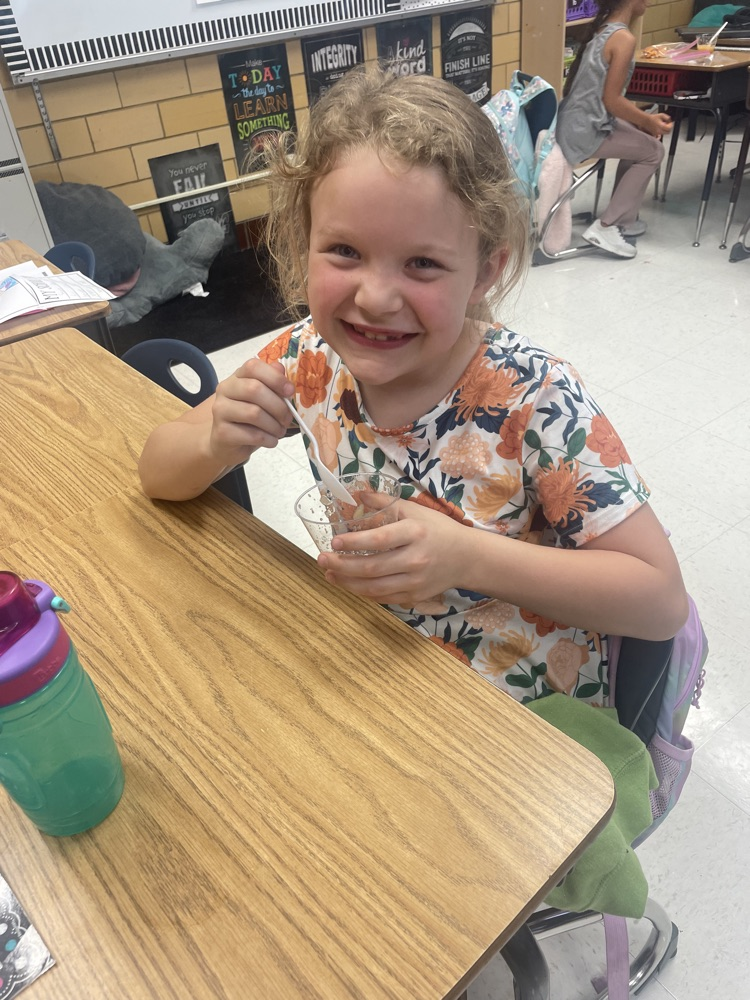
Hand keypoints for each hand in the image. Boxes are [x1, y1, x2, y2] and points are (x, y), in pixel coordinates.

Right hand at [208, 359, 293, 467]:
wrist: (226, 443)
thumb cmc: (248, 419)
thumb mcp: (262, 399)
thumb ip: (272, 383)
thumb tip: (280, 369)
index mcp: (237, 377)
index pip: (253, 367)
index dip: (275, 378)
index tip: (290, 391)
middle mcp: (225, 390)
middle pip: (254, 389)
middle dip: (278, 406)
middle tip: (287, 419)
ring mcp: (220, 411)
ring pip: (254, 413)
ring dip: (274, 425)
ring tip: (280, 432)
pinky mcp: (222, 432)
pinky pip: (252, 435)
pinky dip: (268, 439)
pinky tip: (271, 441)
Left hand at [317, 499, 467, 605]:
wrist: (466, 557)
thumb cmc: (438, 530)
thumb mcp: (415, 510)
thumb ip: (386, 502)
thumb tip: (358, 494)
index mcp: (415, 533)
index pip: (380, 540)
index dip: (354, 542)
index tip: (334, 541)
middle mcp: (416, 559)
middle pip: (372, 567)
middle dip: (342, 566)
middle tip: (321, 559)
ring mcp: (415, 581)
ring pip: (374, 588)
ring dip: (347, 582)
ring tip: (329, 573)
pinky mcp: (414, 596)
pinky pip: (382, 598)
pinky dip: (362, 592)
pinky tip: (348, 584)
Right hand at [643, 111, 672, 136]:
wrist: (646, 121)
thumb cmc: (653, 118)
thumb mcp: (661, 115)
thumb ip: (667, 117)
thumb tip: (669, 120)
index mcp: (661, 126)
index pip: (669, 128)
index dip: (671, 125)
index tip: (669, 122)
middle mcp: (659, 131)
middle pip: (668, 132)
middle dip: (668, 128)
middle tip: (667, 124)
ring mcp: (657, 133)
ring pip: (664, 133)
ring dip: (665, 129)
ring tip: (663, 125)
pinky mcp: (655, 134)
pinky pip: (660, 134)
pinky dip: (661, 131)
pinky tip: (660, 127)